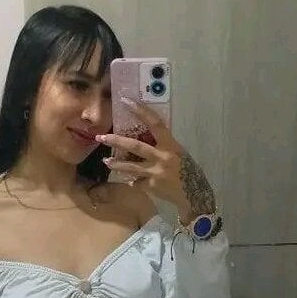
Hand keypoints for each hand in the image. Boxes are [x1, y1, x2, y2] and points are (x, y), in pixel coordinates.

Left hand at [95, 98, 216, 223]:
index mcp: (171, 145)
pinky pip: (137, 182)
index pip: (155, 124)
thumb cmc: (188, 172)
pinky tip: (131, 181)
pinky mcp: (151, 186)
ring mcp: (155, 173)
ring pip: (131, 167)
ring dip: (116, 164)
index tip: (126, 102)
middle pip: (135, 146)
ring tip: (106, 161)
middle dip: (117, 141)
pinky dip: (134, 181)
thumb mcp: (178, 154)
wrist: (194, 195)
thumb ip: (163, 147)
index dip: (141, 112)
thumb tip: (145, 139)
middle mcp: (162, 157)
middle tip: (102, 137)